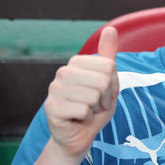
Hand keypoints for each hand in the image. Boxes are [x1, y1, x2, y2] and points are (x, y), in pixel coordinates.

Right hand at [44, 26, 119, 158]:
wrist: (79, 135)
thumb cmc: (94, 108)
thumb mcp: (107, 81)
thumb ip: (108, 56)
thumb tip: (110, 28)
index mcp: (76, 62)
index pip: (109, 67)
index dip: (113, 85)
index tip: (104, 94)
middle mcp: (63, 72)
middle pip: (103, 80)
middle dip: (106, 98)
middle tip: (96, 105)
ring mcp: (54, 89)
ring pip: (94, 95)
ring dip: (96, 109)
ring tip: (87, 111)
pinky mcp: (51, 106)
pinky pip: (84, 109)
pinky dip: (87, 118)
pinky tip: (78, 119)